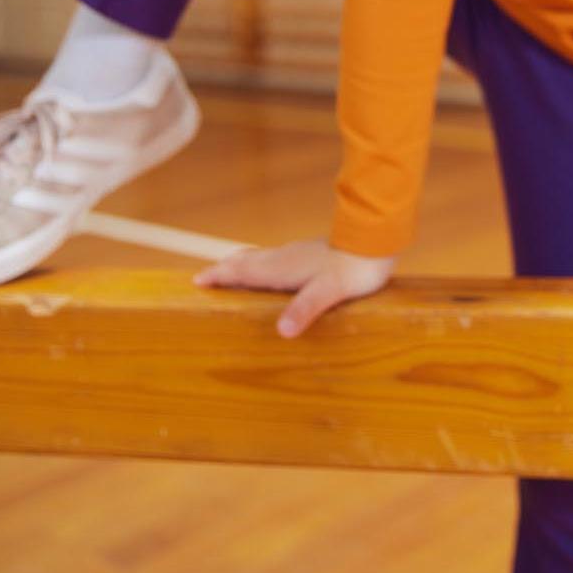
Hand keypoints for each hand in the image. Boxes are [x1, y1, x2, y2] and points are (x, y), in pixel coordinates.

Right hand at [193, 238, 395, 337]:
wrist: (375, 241)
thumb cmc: (353, 269)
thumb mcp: (328, 292)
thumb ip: (305, 309)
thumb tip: (282, 331)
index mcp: (281, 268)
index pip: (241, 271)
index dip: (219, 275)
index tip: (197, 280)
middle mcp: (285, 258)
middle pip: (246, 261)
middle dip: (225, 269)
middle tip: (206, 277)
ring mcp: (298, 253)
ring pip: (262, 258)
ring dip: (243, 265)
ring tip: (233, 272)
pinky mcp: (312, 253)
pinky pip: (278, 258)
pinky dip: (265, 264)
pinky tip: (277, 271)